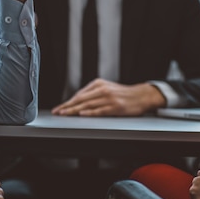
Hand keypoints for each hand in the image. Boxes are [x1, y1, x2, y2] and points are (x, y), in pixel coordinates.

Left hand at [51, 79, 165, 115]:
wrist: (142, 95)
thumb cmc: (123, 94)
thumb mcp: (107, 88)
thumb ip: (93, 93)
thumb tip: (78, 102)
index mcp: (98, 84)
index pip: (79, 94)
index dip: (68, 102)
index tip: (59, 107)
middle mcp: (102, 89)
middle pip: (81, 99)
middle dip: (67, 106)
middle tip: (58, 111)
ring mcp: (109, 98)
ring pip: (88, 105)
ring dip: (74, 110)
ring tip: (65, 114)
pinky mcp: (115, 106)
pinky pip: (100, 110)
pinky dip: (90, 112)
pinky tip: (82, 114)